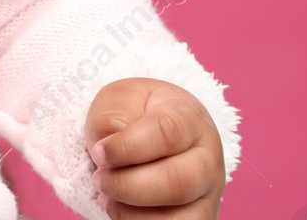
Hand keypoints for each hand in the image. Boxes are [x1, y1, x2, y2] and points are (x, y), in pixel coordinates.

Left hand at [85, 77, 224, 217]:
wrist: (148, 132)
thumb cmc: (134, 112)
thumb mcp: (119, 98)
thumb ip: (112, 116)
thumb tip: (109, 147)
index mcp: (190, 118)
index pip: (167, 132)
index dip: (127, 147)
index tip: (99, 152)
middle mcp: (207, 158)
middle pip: (178, 182)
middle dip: (128, 186)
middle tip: (100, 179)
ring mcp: (207, 194)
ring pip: (178, 218)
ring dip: (131, 212)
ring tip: (106, 195)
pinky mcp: (198, 219)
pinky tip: (119, 209)